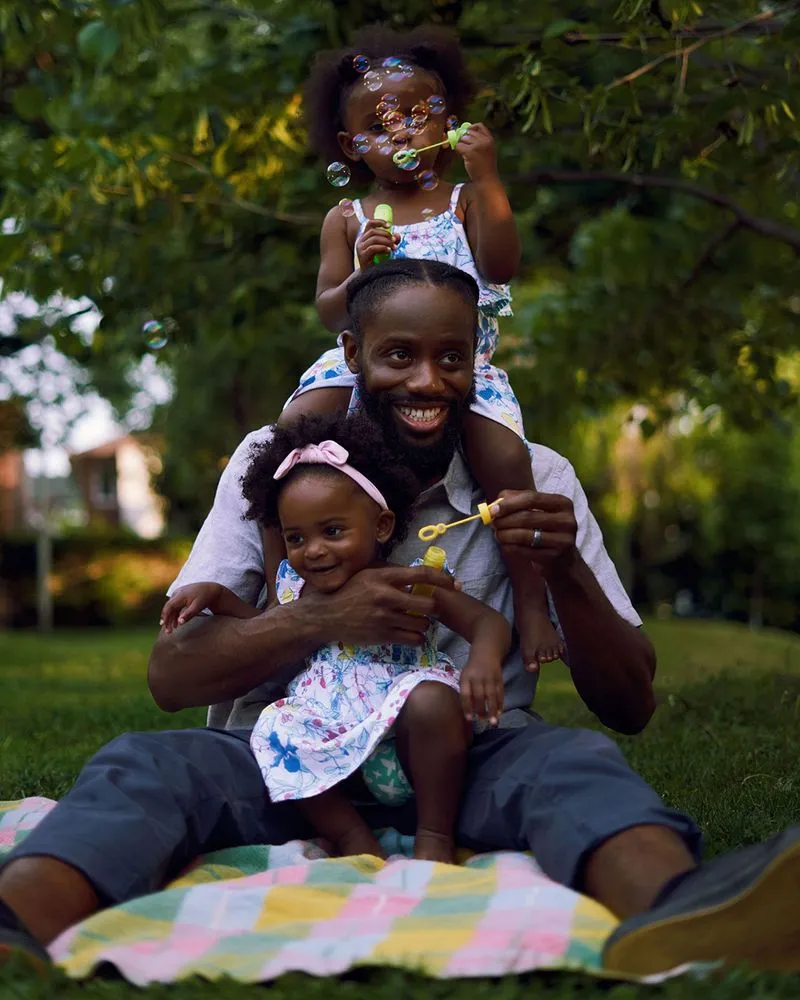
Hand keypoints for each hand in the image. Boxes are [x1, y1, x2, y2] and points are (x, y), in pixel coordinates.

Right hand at [160, 583, 223, 633]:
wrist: (211, 590)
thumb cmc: (204, 598)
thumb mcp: (198, 607)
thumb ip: (188, 614)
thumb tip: (179, 623)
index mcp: (180, 595)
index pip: (169, 606)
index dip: (165, 616)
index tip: (163, 626)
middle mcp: (177, 593)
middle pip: (168, 608)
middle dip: (167, 620)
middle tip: (168, 632)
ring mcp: (178, 594)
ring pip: (171, 608)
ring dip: (170, 619)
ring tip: (171, 630)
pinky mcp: (180, 596)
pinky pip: (175, 607)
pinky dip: (175, 615)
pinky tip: (176, 624)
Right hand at [302, 565, 454, 647]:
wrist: (324, 615)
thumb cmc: (348, 591)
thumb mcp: (367, 574)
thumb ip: (391, 573)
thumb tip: (418, 575)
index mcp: (383, 576)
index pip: (421, 574)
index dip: (442, 579)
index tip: (454, 584)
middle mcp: (385, 596)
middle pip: (427, 603)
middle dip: (433, 607)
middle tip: (429, 608)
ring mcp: (384, 618)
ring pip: (422, 623)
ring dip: (425, 623)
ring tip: (418, 621)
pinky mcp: (382, 635)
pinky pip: (413, 639)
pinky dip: (417, 637)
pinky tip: (412, 633)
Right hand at [355, 218, 399, 269]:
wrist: (371, 275)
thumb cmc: (378, 261)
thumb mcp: (386, 248)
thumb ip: (392, 241)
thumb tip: (397, 235)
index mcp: (365, 237)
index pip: (370, 224)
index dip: (379, 222)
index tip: (389, 225)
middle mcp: (361, 241)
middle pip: (373, 231)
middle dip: (386, 234)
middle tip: (394, 241)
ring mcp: (360, 248)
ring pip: (374, 239)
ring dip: (386, 242)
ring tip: (393, 247)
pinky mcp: (362, 256)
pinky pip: (372, 248)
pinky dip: (382, 248)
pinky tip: (388, 251)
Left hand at [455, 122, 498, 182]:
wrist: (487, 178)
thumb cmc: (486, 166)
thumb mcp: (488, 150)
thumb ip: (480, 142)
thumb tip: (465, 134)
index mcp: (490, 139)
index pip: (480, 126)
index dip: (471, 127)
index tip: (467, 133)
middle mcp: (484, 140)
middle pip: (469, 132)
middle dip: (464, 138)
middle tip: (463, 146)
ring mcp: (477, 145)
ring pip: (463, 139)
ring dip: (461, 145)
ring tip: (465, 153)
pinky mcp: (470, 152)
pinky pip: (459, 146)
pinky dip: (458, 150)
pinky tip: (462, 156)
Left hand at [460, 658, 503, 724]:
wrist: (486, 653)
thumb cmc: (472, 669)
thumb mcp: (465, 677)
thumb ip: (466, 691)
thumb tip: (470, 711)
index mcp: (466, 677)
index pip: (465, 694)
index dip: (467, 707)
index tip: (469, 718)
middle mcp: (478, 677)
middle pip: (480, 695)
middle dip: (481, 709)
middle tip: (482, 721)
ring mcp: (490, 678)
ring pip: (492, 695)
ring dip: (493, 709)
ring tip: (493, 722)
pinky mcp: (499, 679)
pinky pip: (500, 693)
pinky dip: (500, 704)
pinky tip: (500, 713)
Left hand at [490, 490, 577, 574]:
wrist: (563, 560)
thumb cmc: (545, 529)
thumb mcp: (537, 510)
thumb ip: (517, 500)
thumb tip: (496, 502)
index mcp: (562, 503)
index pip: (531, 498)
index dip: (509, 504)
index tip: (493, 510)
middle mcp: (566, 520)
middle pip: (527, 517)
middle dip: (505, 520)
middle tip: (493, 524)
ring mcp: (563, 540)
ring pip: (525, 535)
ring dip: (505, 535)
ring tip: (497, 535)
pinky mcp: (554, 556)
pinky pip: (525, 551)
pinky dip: (510, 547)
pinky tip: (505, 545)